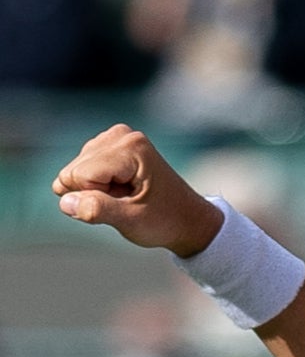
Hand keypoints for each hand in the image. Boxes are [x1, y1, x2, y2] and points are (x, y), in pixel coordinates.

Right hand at [52, 124, 223, 256]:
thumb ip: (97, 210)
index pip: (79, 175)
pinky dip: (96, 185)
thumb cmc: (164, 221)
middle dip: (93, 193)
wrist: (187, 218)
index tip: (126, 203)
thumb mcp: (131, 221)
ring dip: (95, 190)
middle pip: (73, 171)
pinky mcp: (110, 146)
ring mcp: (115, 138)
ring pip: (74, 171)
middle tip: (126, 201)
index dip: (95, 197)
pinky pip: (80, 170)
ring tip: (126, 195)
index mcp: (130, 148)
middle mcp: (121, 135)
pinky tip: (121, 189)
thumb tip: (65, 201)